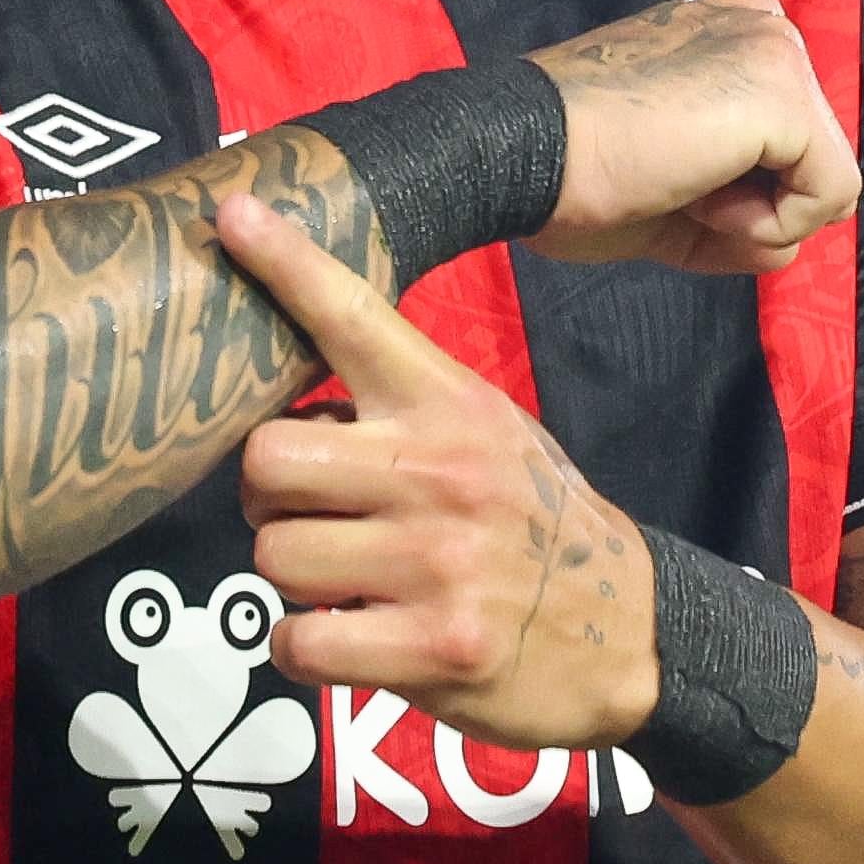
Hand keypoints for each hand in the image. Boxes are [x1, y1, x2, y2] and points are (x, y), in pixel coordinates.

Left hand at [216, 195, 656, 753]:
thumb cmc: (532, 522)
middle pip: (267, 457)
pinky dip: (304, 649)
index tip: (232, 214)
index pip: (355, 317)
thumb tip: (284, 401)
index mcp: (448, 403)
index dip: (285, 264)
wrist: (631, 630)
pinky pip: (300, 641)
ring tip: (347, 578)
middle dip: (267, 493)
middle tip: (304, 509)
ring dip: (294, 577)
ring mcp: (437, 562)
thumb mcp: (485, 432)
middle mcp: (440, 470)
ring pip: (274, 554)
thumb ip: (398, 408)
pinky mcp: (433, 648)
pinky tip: (347, 637)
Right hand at [528, 0, 861, 273]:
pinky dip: (764, 227)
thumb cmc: (574, 170)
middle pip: (810, 160)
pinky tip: (695, 194)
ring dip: (752, 218)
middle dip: (748, 205)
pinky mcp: (785, 97)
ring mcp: (777, 52)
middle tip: (665, 183)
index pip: (783, 138)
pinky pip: (830, 196)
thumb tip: (784, 245)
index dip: (733, 189)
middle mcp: (763, 22)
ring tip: (678, 185)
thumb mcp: (672, 189)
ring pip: (825, 183)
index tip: (659, 173)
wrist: (522, 150)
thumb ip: (737, 204)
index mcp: (730, 28)